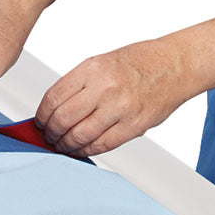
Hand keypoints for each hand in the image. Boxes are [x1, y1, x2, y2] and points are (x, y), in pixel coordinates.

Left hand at [36, 39, 190, 156]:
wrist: (175, 65)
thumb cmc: (138, 63)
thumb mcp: (101, 63)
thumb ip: (78, 85)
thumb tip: (53, 110)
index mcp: (92, 69)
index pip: (53, 98)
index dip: (41, 116)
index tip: (39, 122)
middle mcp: (104, 88)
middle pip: (63, 120)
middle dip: (50, 133)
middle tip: (48, 137)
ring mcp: (119, 108)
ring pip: (79, 136)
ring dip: (64, 145)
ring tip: (61, 145)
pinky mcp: (133, 126)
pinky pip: (100, 146)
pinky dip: (84, 151)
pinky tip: (79, 150)